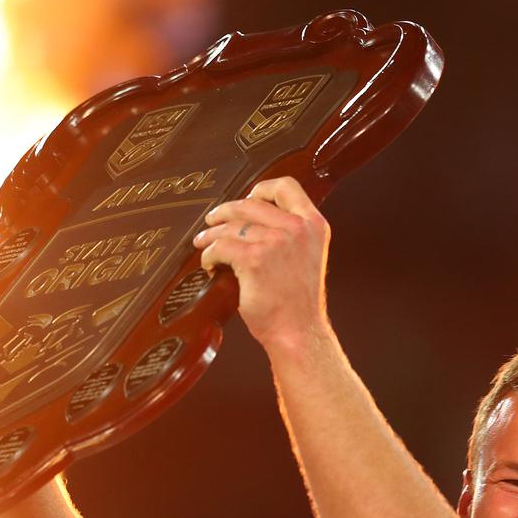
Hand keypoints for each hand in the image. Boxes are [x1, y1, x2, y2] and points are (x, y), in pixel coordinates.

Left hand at [193, 177, 329, 351]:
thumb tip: (255, 219)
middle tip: (212, 221)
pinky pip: (220, 247)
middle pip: (250, 203)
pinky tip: (210, 264)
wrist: (298, 331)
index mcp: (314, 224)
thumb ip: (292, 234)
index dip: (261, 189)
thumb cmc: (299, 302)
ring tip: (204, 244)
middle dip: (225, 211)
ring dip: (211, 235)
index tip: (247, 198)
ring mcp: (275, 242)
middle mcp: (297, 228)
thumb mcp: (308, 256)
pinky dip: (209, 255)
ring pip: (230, 225)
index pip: (286, 186)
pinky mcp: (253, 259)